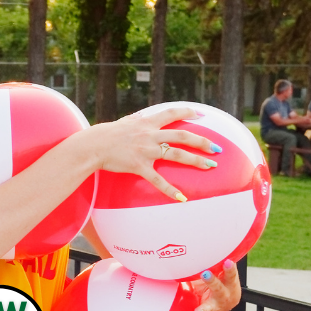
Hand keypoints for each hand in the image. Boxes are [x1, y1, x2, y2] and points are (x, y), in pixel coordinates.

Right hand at [83, 107, 219, 200]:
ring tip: (211, 166)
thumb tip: (141, 117)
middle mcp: (150, 135)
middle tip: (217, 148)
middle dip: (202, 141)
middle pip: (182, 136)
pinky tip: (182, 198)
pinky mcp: (139, 166)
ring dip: (196, 160)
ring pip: (177, 155)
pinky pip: (158, 180)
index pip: (171, 113)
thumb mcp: (124, 123)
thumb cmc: (106, 134)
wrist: (93, 146)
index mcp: (147, 123)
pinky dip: (170, 190)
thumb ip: (136, 121)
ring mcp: (146, 151)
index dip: (187, 112)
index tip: (200, 114)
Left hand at [186, 259, 240, 310]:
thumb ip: (214, 264)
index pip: (231, 275)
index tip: (228, 261)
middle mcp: (226, 298)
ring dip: (204, 308)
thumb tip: (203, 247)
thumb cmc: (220, 280)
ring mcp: (218, 308)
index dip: (230, 269)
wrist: (227, 300)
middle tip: (205, 273)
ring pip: (211, 308)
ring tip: (198, 310)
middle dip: (212, 281)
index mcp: (230, 285)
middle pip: (220, 289)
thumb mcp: (220, 271)